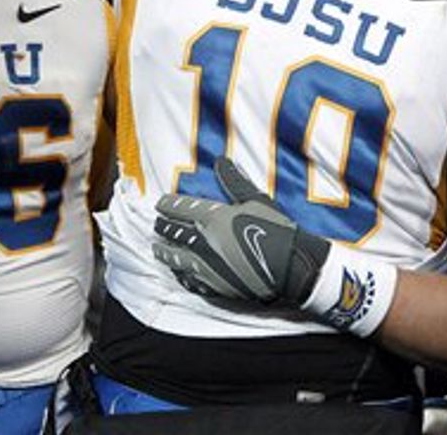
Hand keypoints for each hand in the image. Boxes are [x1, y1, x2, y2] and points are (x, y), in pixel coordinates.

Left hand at [153, 156, 327, 304]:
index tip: (160, 203)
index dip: (168, 205)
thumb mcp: (255, 199)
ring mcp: (208, 267)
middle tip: (157, 223)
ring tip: (157, 249)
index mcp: (213, 218)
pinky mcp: (215, 286)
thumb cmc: (275, 229)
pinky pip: (190, 279)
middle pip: (175, 234)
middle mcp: (204, 243)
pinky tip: (178, 272)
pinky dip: (180, 273)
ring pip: (177, 259)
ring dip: (165, 252)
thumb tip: (221, 161)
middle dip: (163, 227)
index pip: (181, 209)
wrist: (289, 267)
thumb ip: (234, 181)